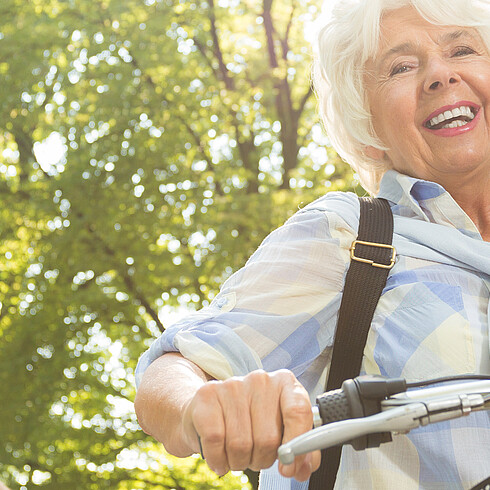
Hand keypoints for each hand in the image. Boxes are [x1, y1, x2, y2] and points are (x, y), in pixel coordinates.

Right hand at [181, 369, 320, 480]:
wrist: (209, 408)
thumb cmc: (250, 421)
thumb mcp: (280, 430)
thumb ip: (299, 450)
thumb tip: (302, 467)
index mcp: (285, 383)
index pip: (298, 411)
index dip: (296, 446)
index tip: (289, 468)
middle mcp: (260, 380)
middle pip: (268, 437)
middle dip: (262, 459)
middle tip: (255, 455)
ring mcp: (232, 385)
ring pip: (240, 444)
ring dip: (239, 461)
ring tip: (236, 453)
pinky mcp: (207, 395)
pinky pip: (215, 440)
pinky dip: (218, 459)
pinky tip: (219, 455)